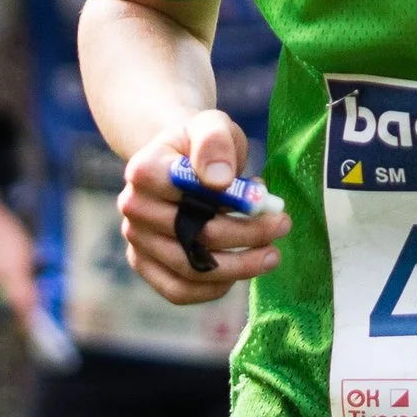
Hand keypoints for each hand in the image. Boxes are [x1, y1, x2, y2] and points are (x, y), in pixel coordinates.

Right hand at [117, 109, 288, 303]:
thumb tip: (219, 181)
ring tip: (271, 255)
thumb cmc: (202, 145)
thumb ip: (215, 142)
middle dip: (246, 236)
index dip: (232, 205)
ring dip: (238, 268)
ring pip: (189, 269)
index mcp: (144, 170)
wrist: (181, 160)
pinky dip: (213, 289)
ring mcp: (136, 240)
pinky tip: (239, 274)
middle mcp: (133, 208)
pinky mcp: (144, 265)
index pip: (189, 197)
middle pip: (193, 236)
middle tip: (283, 226)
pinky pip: (177, 291)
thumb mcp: (212, 125)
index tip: (266, 201)